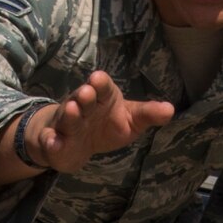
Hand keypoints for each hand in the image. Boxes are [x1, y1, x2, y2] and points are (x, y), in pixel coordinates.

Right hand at [25, 70, 173, 173]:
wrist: (78, 142)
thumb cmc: (107, 123)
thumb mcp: (130, 119)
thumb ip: (147, 114)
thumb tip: (170, 110)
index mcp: (102, 97)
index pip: (102, 86)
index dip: (101, 83)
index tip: (99, 79)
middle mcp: (83, 106)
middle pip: (82, 98)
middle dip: (84, 95)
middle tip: (87, 93)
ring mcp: (68, 123)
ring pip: (67, 117)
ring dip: (70, 114)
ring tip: (73, 111)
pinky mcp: (56, 141)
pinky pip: (52, 140)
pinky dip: (52, 141)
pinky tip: (54, 143)